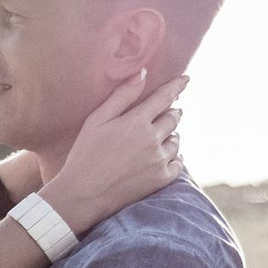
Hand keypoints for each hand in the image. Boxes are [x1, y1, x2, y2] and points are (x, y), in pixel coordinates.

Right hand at [40, 72, 187, 234]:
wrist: (82, 194)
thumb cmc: (84, 155)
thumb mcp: (96, 120)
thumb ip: (121, 96)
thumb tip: (143, 73)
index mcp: (136, 121)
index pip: (164, 97)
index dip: (176, 86)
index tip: (185, 79)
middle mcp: (152, 139)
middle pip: (173, 117)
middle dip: (171, 112)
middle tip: (166, 112)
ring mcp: (159, 160)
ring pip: (176, 140)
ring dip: (171, 135)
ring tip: (158, 138)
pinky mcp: (161, 179)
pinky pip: (178, 163)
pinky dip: (174, 157)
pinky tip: (164, 157)